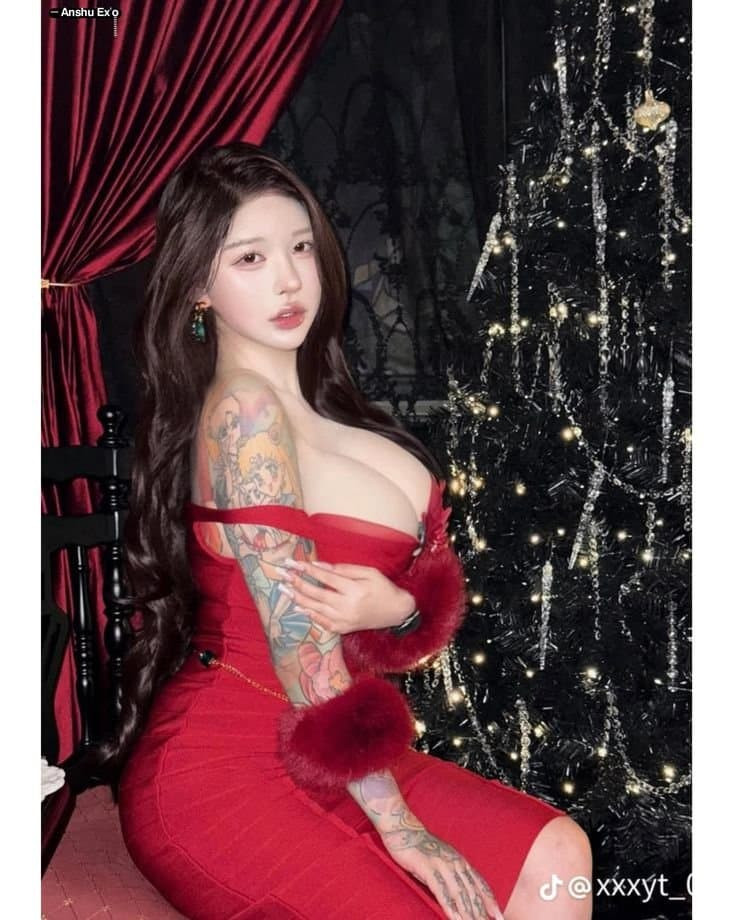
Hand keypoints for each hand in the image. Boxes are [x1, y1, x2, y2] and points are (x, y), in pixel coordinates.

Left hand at [271, 559, 414, 632]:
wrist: (396, 612)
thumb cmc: (383, 588)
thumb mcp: (369, 572)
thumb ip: (345, 569)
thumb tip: (320, 566)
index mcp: (355, 590)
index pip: (326, 578)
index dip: (309, 570)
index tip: (294, 563)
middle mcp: (347, 606)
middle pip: (317, 594)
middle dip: (298, 583)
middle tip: (283, 575)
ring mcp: (345, 620)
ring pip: (316, 608)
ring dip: (298, 598)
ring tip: (284, 589)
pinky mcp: (344, 628)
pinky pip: (322, 622)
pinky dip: (309, 614)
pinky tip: (298, 607)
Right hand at [379, 817, 503, 919]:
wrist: (403, 830)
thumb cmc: (421, 847)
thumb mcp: (442, 859)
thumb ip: (452, 873)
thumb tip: (460, 893)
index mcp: (460, 861)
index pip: (479, 883)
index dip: (490, 900)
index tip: (498, 916)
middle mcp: (455, 862)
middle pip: (472, 892)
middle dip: (481, 912)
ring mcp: (442, 864)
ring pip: (459, 894)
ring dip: (467, 913)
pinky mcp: (428, 868)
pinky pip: (441, 891)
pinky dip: (449, 907)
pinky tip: (455, 918)